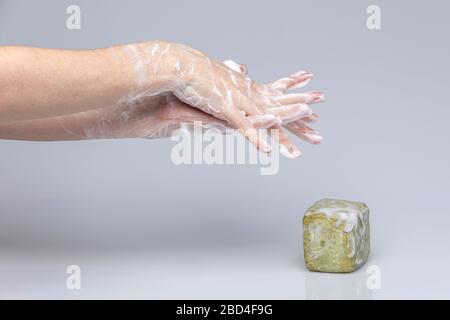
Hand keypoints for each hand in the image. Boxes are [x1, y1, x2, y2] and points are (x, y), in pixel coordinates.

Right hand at [121, 41, 322, 155]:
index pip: (274, 100)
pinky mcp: (226, 108)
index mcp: (246, 90)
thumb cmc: (194, 78)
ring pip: (269, 117)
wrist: (180, 66)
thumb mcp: (214, 87)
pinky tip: (267, 151)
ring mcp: (240, 101)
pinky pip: (245, 127)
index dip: (290, 108)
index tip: (307, 113)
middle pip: (278, 109)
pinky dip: (256, 138)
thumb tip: (229, 96)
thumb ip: (224, 95)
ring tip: (310, 131)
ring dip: (289, 125)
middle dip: (299, 117)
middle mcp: (248, 94)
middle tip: (318, 123)